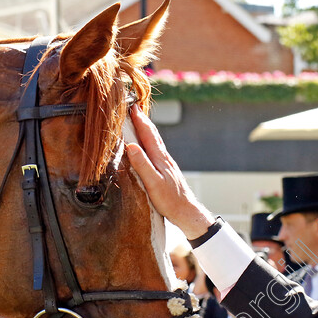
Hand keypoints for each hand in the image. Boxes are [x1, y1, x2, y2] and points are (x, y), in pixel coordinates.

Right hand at [126, 106, 214, 238]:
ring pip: (155, 142)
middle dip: (143, 121)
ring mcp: (166, 164)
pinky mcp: (167, 171)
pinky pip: (156, 151)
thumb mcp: (152, 183)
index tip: (132, 107)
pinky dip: (150, 143)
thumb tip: (131, 145)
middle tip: (135, 108)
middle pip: (153, 135)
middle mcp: (164, 158)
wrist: (186, 211)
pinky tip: (148, 147)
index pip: (148, 135)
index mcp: (160, 158)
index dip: (140, 120)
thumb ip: (142, 164)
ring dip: (147, 130)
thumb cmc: (169, 200)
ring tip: (140, 122)